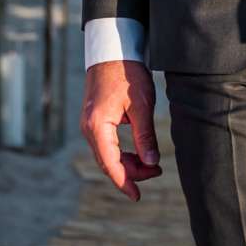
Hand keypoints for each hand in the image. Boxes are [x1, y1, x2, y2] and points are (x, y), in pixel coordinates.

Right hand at [80, 58, 161, 200]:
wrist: (112, 50)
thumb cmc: (127, 73)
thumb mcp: (142, 105)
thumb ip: (145, 136)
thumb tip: (151, 164)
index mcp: (98, 125)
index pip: (110, 163)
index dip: (124, 182)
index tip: (137, 196)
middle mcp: (88, 128)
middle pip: (107, 162)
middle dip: (131, 173)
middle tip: (156, 173)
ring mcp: (89, 124)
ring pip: (107, 155)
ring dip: (127, 164)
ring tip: (151, 165)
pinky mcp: (94, 120)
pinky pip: (106, 145)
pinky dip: (121, 153)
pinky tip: (138, 154)